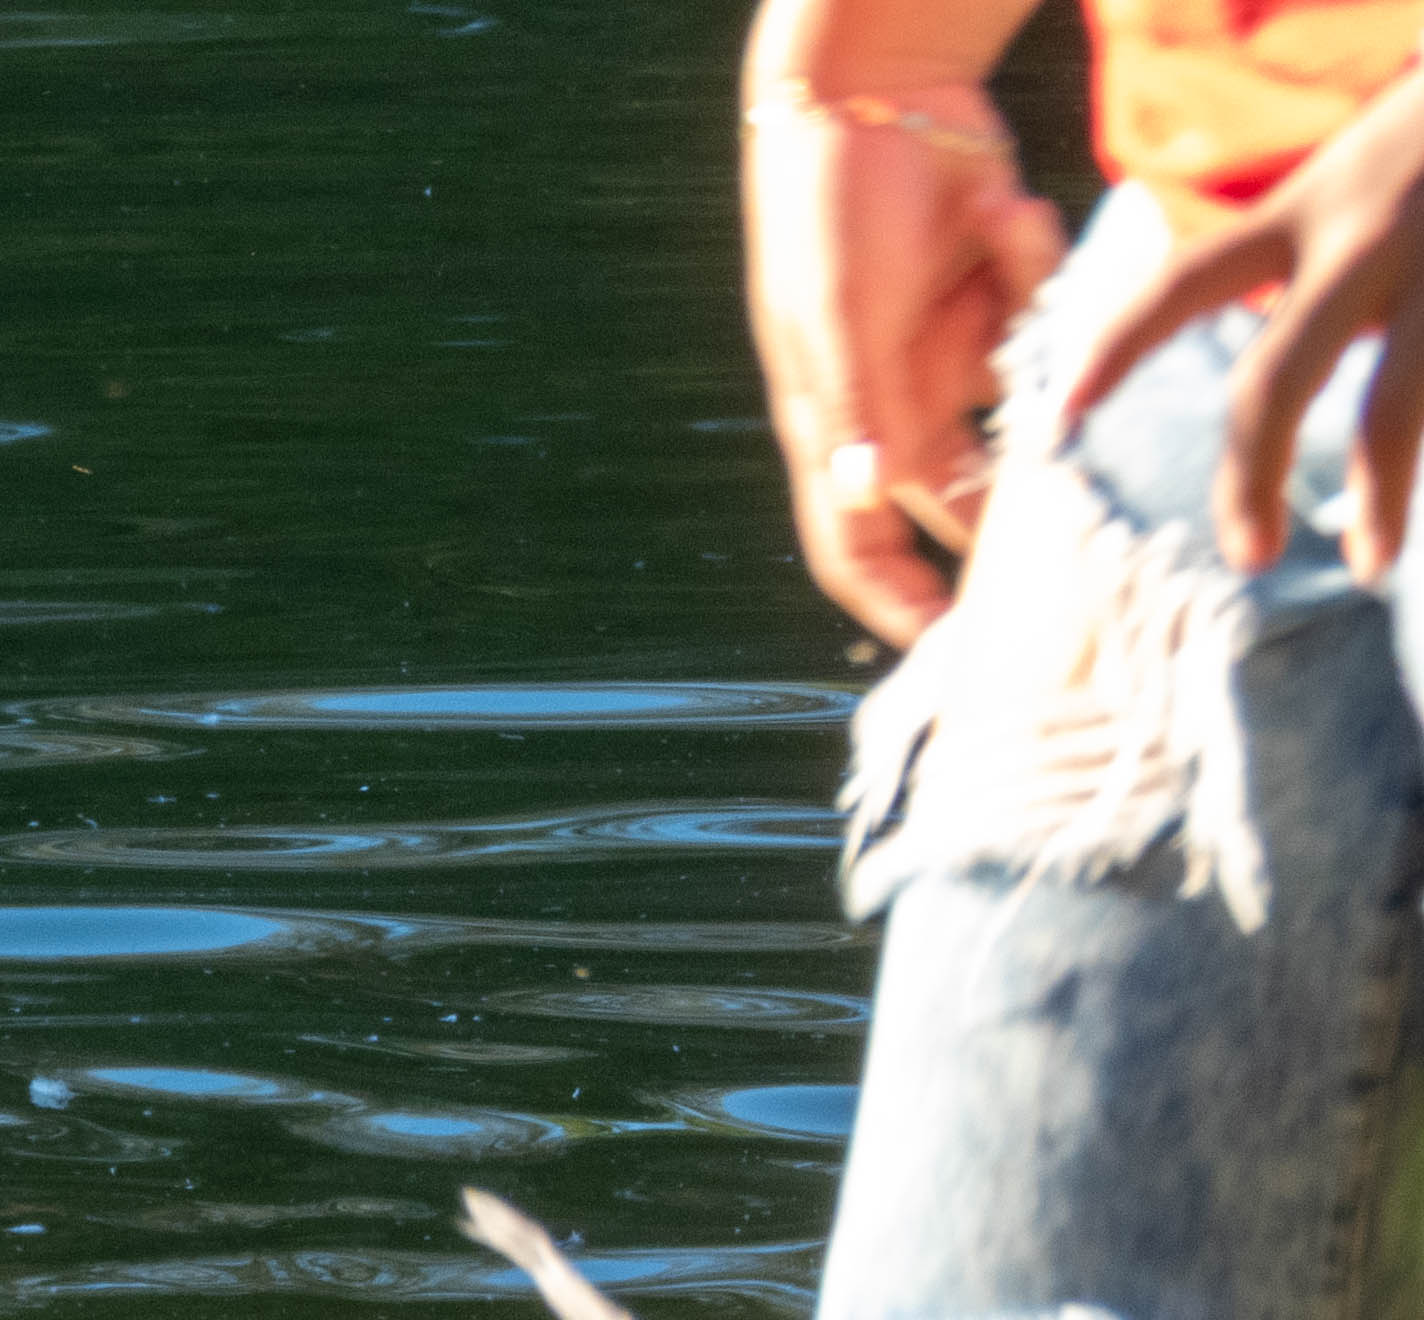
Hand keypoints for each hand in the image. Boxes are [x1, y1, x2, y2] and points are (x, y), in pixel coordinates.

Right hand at [746, 81, 1068, 639]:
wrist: (878, 87)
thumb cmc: (829, 206)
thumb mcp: (836, 313)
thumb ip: (859, 406)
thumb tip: (867, 495)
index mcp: (836, 422)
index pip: (855, 545)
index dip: (897, 604)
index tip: (953, 651)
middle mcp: (894, 399)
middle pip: (961, 488)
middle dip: (1010, 486)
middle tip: (1071, 503)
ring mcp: (949, 347)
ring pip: (1018, 394)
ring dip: (1022, 329)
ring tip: (992, 238)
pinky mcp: (999, 296)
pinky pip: (1046, 319)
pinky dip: (1034, 267)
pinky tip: (999, 211)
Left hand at [1063, 65, 1423, 576]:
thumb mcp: (1367, 170)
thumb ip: (1313, 257)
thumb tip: (1269, 387)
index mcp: (1313, 202)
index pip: (1181, 282)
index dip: (1114, 349)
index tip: (1060, 422)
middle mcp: (1370, 233)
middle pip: (1277, 378)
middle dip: (1249, 476)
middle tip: (1247, 556)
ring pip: (1398, 407)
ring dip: (1383, 494)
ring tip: (1370, 560)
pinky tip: (1422, 498)